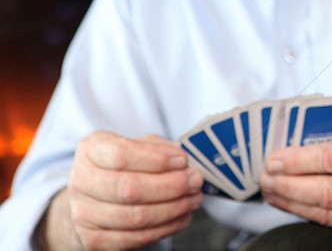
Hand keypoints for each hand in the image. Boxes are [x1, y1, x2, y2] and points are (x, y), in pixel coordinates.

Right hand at [38, 131, 202, 250]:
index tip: (182, 160)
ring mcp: (84, 214)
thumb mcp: (139, 144)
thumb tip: (184, 161)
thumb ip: (160, 148)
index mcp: (90, 150)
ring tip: (194, 197)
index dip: (157, 159)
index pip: (121, 155)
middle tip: (196, 180)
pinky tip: (182, 214)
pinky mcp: (95, 240)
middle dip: (172, 185)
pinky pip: (138, 237)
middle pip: (131, 188)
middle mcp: (81, 182)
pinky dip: (167, 226)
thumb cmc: (123, 166)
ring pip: (137, 216)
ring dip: (175, 207)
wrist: (93, 198)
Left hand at [259, 127, 331, 232]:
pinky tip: (291, 203)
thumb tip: (291, 144)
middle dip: (288, 185)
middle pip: (325, 192)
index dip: (298, 161)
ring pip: (326, 213)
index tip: (273, 159)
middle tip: (265, 178)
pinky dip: (306, 213)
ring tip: (271, 191)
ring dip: (291, 203)